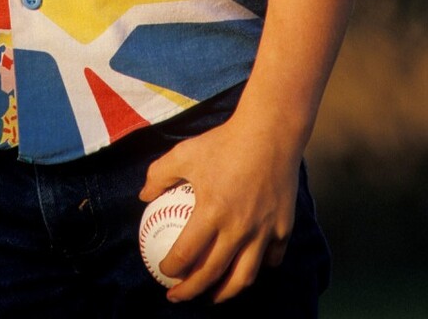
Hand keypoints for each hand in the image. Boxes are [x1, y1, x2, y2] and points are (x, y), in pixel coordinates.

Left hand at [139, 113, 300, 303]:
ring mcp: (263, 231)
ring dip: (226, 293)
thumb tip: (143, 195)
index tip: (163, 272)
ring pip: (244, 277)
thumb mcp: (184, 152)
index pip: (186, 255)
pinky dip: (258, 268)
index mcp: (212, 212)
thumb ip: (160, 174)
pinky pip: (271, 258)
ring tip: (213, 296)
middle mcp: (238, 228)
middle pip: (212, 274)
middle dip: (191, 291)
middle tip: (179, 295)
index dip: (171, 269)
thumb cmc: (224, 142)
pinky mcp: (284, 228)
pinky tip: (246, 267)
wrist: (270, 132)